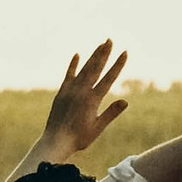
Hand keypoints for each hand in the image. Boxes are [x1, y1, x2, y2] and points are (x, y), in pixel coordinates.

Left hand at [38, 40, 130, 166]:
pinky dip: (73, 65)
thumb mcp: (98, 127)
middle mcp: (81, 92)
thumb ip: (111, 113)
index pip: (109, 78)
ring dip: (92, 56)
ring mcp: (70, 90)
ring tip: (100, 45)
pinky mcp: (62, 93)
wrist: (56, 141)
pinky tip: (77, 55)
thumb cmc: (79, 138)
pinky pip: (68, 75)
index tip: (124, 53)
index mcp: (92, 100)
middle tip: (110, 40)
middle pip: (95, 68)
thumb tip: (125, 101)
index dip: (118, 65)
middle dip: (104, 53)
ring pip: (84, 69)